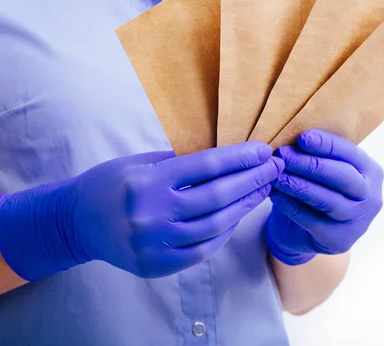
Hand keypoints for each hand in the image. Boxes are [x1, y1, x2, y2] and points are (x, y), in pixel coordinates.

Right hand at [0, 142, 283, 279]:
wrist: (75, 222)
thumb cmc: (111, 183)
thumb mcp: (140, 162)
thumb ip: (180, 163)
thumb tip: (228, 159)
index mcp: (148, 181)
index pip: (207, 166)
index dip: (240, 158)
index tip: (264, 150)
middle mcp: (152, 214)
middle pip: (218, 197)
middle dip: (252, 180)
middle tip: (275, 169)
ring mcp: (154, 244)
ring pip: (215, 226)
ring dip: (245, 206)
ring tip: (263, 190)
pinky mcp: (156, 265)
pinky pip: (202, 250)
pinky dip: (224, 232)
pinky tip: (238, 216)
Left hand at [265, 130, 383, 265]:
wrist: (309, 232)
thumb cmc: (318, 190)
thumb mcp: (325, 170)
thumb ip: (320, 155)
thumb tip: (296, 135)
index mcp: (371, 172)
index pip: (350, 154)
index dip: (327, 144)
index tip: (303, 137)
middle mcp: (371, 197)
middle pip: (342, 177)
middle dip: (311, 164)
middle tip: (283, 155)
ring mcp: (358, 222)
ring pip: (327, 200)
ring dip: (298, 185)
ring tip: (277, 175)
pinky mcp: (339, 240)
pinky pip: (312, 220)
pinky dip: (291, 206)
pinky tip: (276, 195)